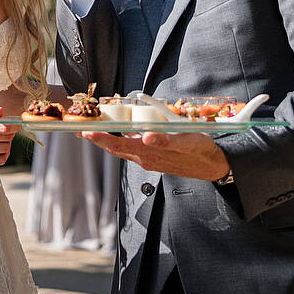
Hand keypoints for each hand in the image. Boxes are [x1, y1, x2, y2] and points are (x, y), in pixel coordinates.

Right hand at [0, 103, 17, 164]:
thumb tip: (1, 112)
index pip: (5, 128)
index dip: (15, 126)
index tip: (17, 124)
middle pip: (7, 139)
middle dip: (11, 133)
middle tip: (8, 130)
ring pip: (5, 149)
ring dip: (8, 143)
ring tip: (3, 138)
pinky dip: (4, 154)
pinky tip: (1, 147)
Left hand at [79, 130, 230, 181]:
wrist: (213, 165)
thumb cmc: (200, 150)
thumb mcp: (186, 142)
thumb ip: (166, 140)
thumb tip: (147, 137)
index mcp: (150, 153)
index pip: (118, 144)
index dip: (100, 137)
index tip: (85, 130)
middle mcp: (145, 159)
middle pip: (115, 148)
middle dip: (97, 138)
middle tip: (80, 128)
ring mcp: (148, 160)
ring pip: (122, 150)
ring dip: (106, 140)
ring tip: (93, 130)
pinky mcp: (154, 159)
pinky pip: (132, 150)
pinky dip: (121, 141)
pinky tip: (117, 135)